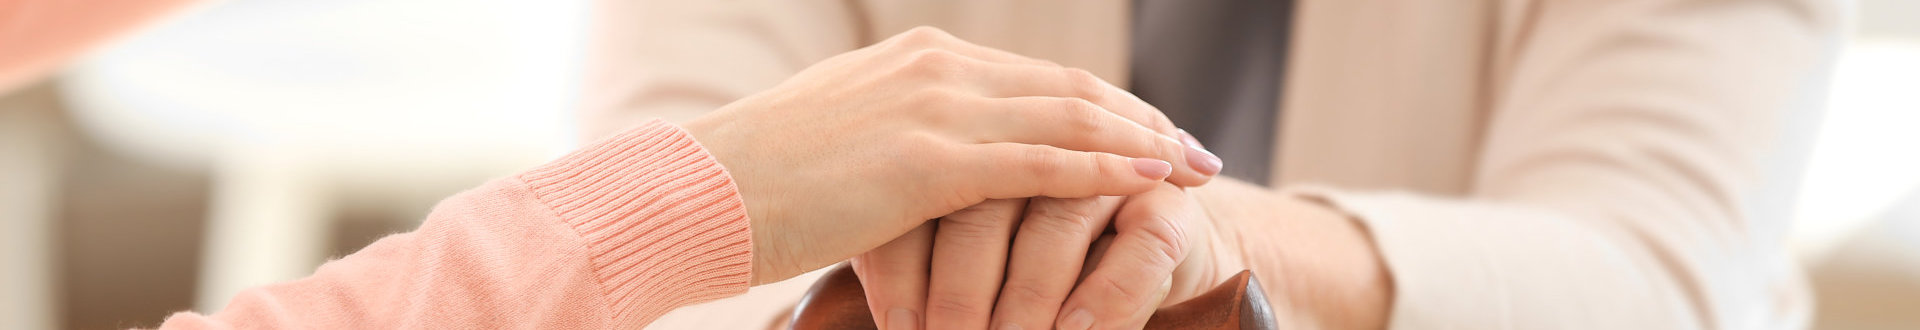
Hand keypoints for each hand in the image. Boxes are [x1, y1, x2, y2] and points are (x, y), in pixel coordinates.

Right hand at [680, 26, 1223, 283]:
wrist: (696, 194)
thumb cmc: (758, 185)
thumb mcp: (845, 145)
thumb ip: (902, 143)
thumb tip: (930, 175)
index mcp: (918, 58)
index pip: (1038, 78)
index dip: (1106, 106)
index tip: (1155, 134)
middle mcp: (935, 67)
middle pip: (1069, 88)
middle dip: (1144, 121)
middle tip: (1200, 152)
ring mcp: (934, 108)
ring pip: (1069, 117)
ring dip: (1145, 143)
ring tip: (1198, 169)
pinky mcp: (928, 160)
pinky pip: (1043, 162)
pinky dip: (1108, 169)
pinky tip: (1154, 182)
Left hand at [852, 182, 1222, 329]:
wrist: (1143, 258)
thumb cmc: (1031, 273)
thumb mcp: (960, 259)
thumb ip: (912, 268)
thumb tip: (872, 321)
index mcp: (975, 146)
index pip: (925, 196)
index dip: (903, 265)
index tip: (894, 327)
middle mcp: (1041, 150)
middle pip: (986, 209)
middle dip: (958, 291)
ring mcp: (1109, 177)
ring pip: (1056, 228)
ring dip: (1025, 300)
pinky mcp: (1168, 209)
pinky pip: (1136, 250)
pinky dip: (1103, 296)